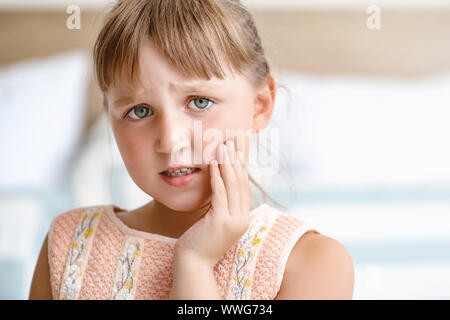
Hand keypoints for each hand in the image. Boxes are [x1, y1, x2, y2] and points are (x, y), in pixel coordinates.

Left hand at [173, 139, 250, 268]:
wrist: (193, 263)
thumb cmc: (200, 240)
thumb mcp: (215, 220)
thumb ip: (221, 206)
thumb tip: (220, 186)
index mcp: (243, 218)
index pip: (244, 187)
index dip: (241, 167)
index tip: (236, 149)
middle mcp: (242, 219)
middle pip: (241, 183)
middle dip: (236, 160)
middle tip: (232, 140)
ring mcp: (233, 221)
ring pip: (233, 186)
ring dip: (228, 164)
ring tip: (223, 146)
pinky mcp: (220, 222)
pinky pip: (220, 194)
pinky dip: (217, 176)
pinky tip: (213, 163)